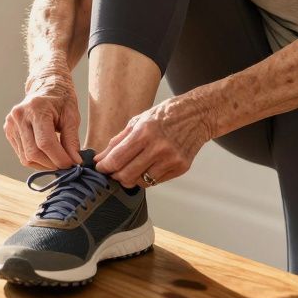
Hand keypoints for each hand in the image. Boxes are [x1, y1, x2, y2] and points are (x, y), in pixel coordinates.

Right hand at [4, 73, 81, 169]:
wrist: (45, 85)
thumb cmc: (61, 99)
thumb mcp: (72, 115)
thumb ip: (72, 140)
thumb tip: (75, 162)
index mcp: (36, 108)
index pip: (45, 143)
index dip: (59, 158)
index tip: (72, 165)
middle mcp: (19, 116)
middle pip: (34, 153)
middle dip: (52, 163)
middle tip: (67, 165)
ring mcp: (10, 124)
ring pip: (26, 158)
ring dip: (44, 165)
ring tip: (58, 160)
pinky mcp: (8, 131)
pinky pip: (22, 155)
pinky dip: (36, 160)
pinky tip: (47, 155)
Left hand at [95, 95, 212, 187]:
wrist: (197, 115)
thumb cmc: (165, 115)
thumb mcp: (138, 121)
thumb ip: (118, 141)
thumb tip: (101, 158)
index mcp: (144, 132)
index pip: (117, 159)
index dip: (104, 167)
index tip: (100, 168)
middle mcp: (158, 148)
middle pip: (126, 175)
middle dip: (115, 176)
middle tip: (113, 171)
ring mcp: (171, 160)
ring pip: (141, 182)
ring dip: (131, 178)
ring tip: (132, 168)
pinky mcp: (181, 168)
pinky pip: (156, 181)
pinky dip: (147, 177)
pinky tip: (148, 166)